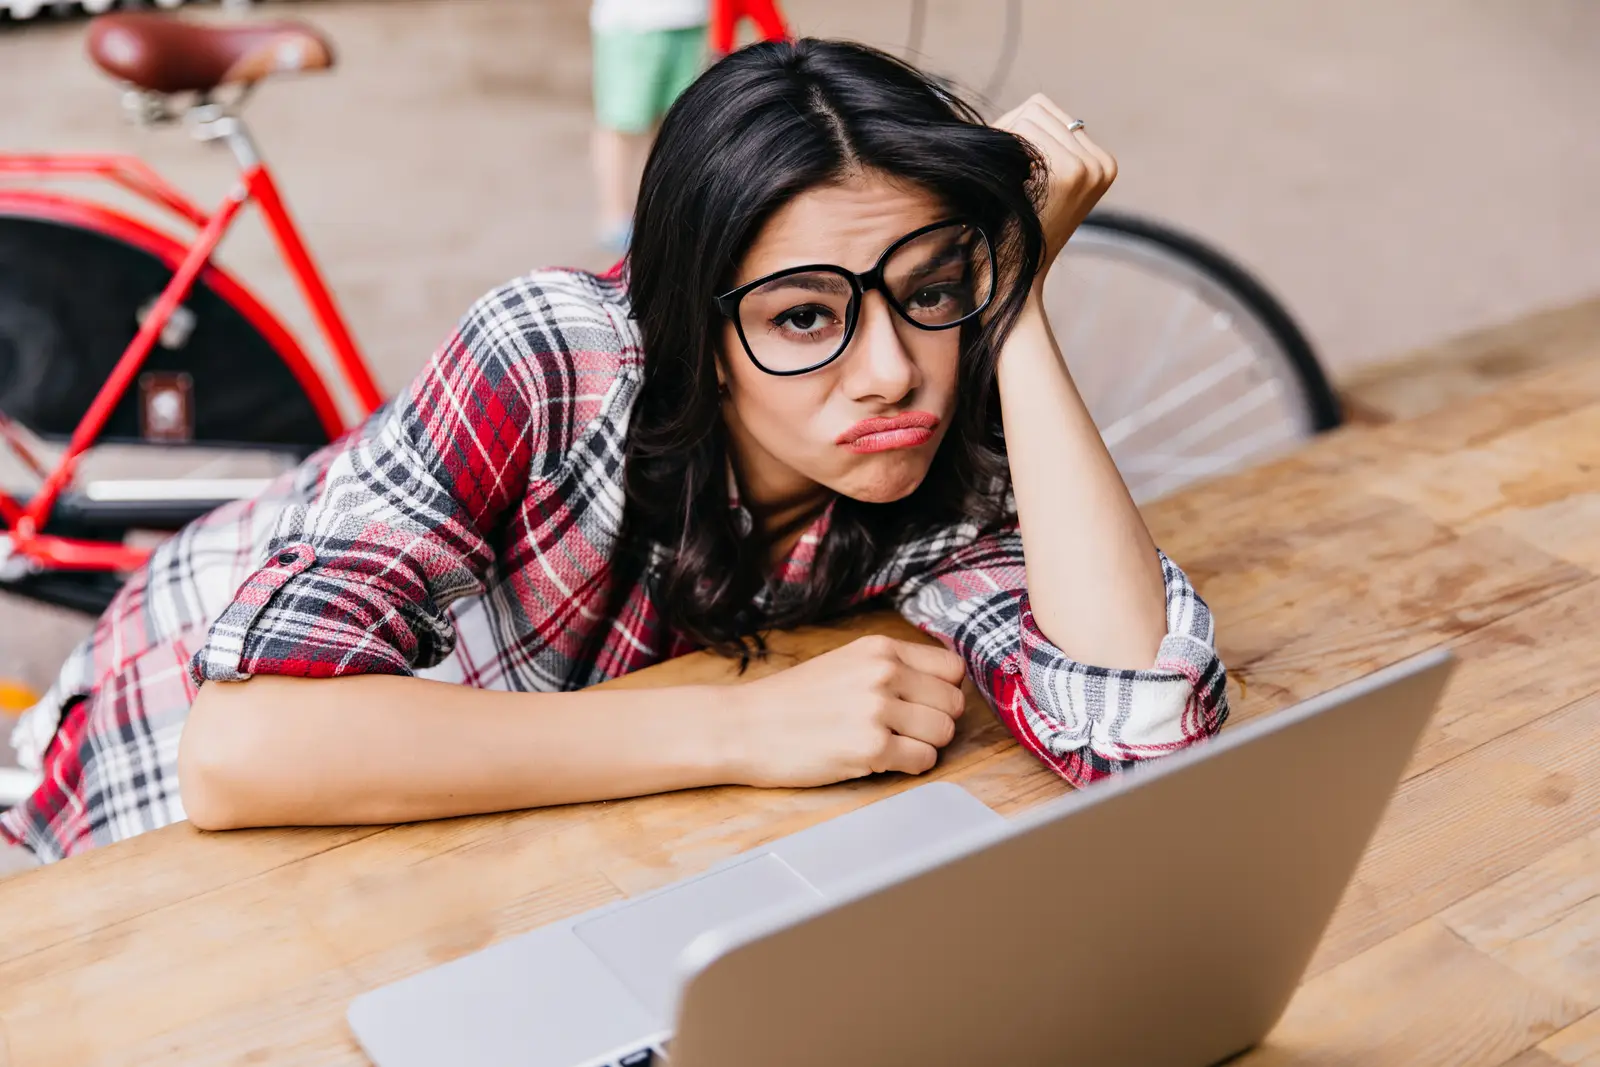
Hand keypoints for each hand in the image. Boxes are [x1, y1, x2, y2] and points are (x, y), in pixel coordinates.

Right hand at [726, 636, 967, 787]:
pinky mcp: (871, 748)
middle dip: (935, 722)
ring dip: (924, 746)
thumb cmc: (792, 700)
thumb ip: (891, 667)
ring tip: (890, 746)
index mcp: (880, 648)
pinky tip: (880, 760)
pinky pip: (924, 761)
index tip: (923, 705)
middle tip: (903, 731)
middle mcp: (884, 672)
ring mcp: (878, 710)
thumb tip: (941, 687)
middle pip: (953, 703)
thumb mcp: (845, 662)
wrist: (744, 726)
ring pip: (943, 734)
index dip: (943, 691)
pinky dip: (909, 766)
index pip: (952, 668)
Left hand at [995, 94, 1117, 279]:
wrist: (1011, 275)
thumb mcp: (1040, 182)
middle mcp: (1103, 163)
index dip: (1016, 132)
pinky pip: (1024, 130)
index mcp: (1103, 163)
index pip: (1049, 113)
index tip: (1009, 170)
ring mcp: (1089, 167)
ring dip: (1005, 142)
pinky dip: (1004, 149)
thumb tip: (1030, 107)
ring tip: (1003, 179)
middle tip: (1000, 174)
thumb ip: (1042, 143)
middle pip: (1040, 109)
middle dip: (1009, 134)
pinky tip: (1004, 182)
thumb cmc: (1012, 228)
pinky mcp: (1069, 173)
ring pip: (1031, 116)